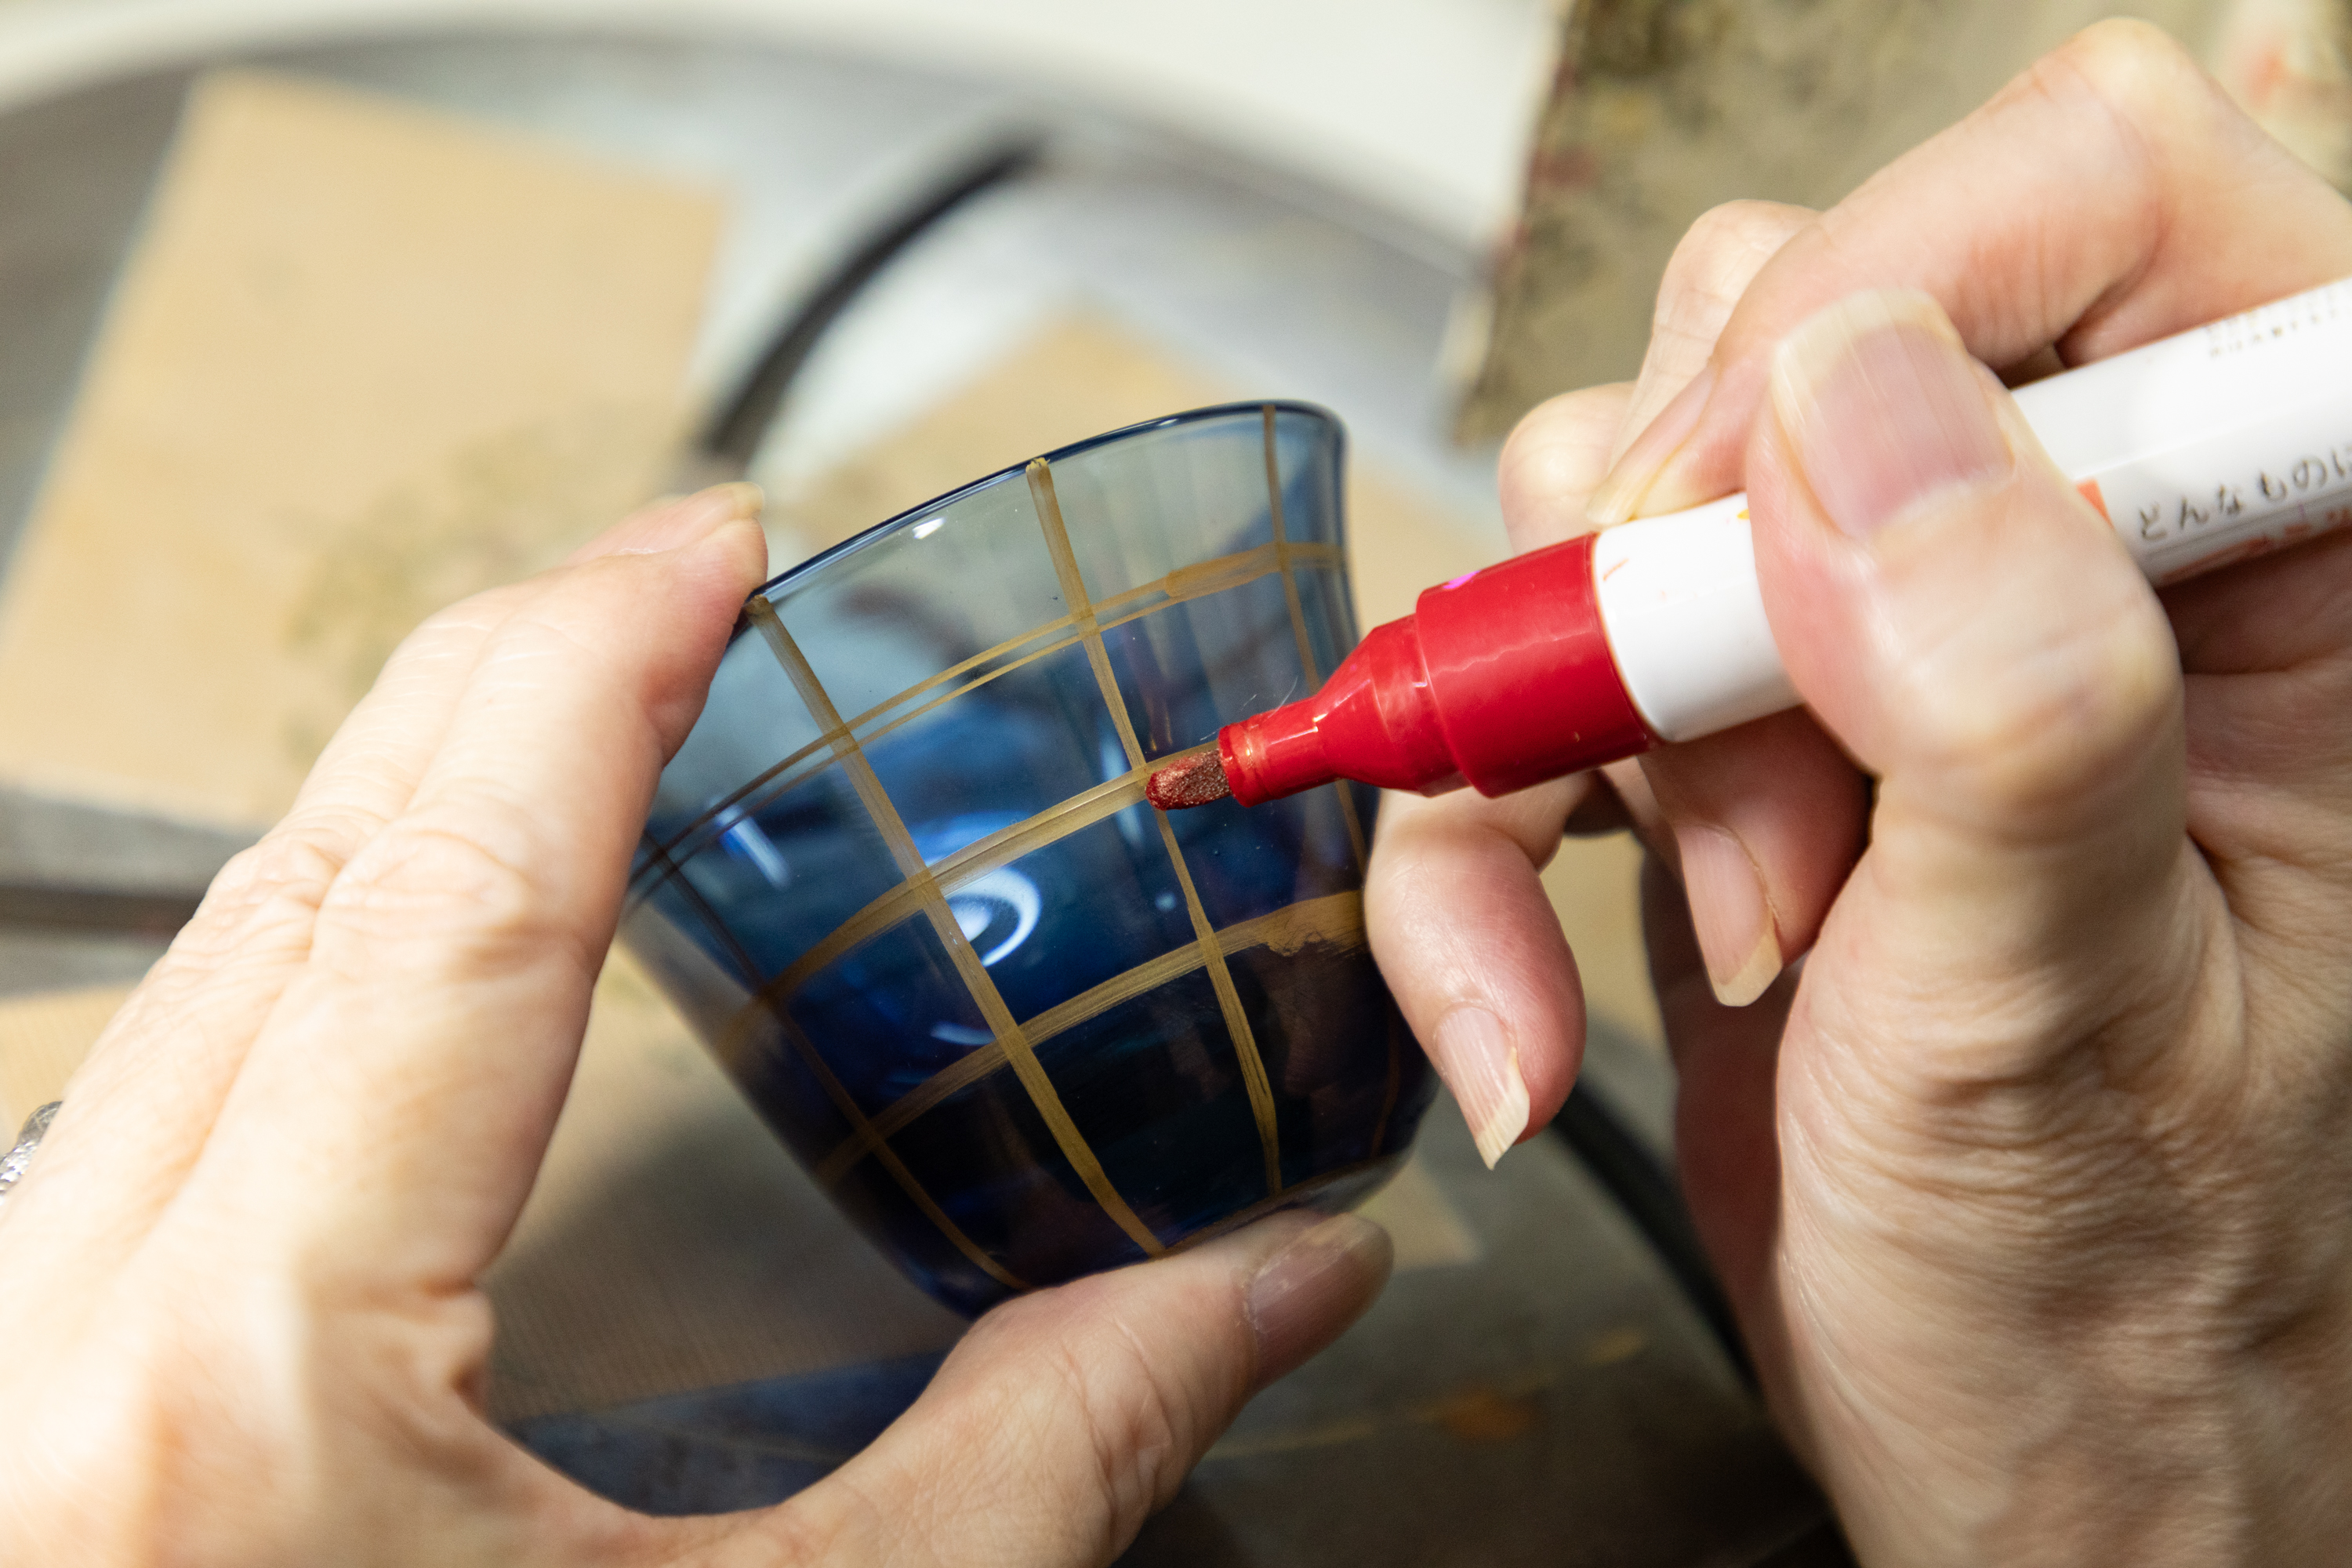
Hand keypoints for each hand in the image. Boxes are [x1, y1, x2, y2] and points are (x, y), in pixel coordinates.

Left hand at [0, 485, 1389, 1565]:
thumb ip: (1055, 1455)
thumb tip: (1286, 1280)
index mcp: (236, 1396)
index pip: (442, 898)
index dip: (595, 667)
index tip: (714, 537)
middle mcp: (46, 1346)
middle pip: (290, 880)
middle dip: (492, 687)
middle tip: (675, 591)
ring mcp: (1, 1363)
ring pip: (193, 977)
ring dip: (393, 821)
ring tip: (574, 731)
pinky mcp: (23, 1398)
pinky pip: (153, 1097)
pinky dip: (310, 971)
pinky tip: (418, 964)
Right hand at [1370, 20, 2351, 1561]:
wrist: (2019, 1467)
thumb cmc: (2128, 1306)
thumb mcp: (2072, 1020)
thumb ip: (2009, 696)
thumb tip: (1866, 389)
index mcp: (2285, 560)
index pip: (2095, 205)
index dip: (1876, 311)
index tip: (1730, 537)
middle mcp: (2075, 560)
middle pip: (1803, 326)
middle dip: (1697, 572)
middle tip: (1743, 803)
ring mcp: (1884, 650)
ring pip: (1626, 498)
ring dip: (1584, 734)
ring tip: (1719, 939)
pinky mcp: (1734, 748)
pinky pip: (1523, 683)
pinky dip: (1467, 848)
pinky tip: (1510, 1007)